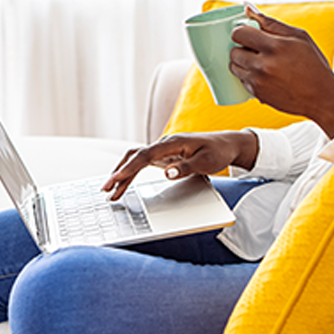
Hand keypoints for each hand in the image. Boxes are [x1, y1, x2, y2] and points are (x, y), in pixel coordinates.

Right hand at [101, 130, 257, 200]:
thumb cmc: (217, 151)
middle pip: (135, 155)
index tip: (116, 179)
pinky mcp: (165, 155)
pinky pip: (143, 163)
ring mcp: (163, 149)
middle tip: (106, 189)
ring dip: (123, 172)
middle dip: (119, 171)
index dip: (129, 168)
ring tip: (110, 190)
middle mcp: (165, 144)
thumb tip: (166, 173)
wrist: (227, 143)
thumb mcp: (205, 162)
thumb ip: (185, 167)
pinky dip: (131, 172)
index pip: (145, 155)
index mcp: (173, 143)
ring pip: (136, 159)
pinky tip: (123, 182)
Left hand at [229, 6, 333, 137]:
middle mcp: (264, 65)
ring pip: (234, 67)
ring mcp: (259, 82)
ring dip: (243, 62)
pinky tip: (265, 75)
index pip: (239, 33)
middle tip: (256, 49)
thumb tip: (248, 8)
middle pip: (234, 51)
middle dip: (242, 48)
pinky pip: (242, 81)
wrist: (321, 96)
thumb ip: (271, 22)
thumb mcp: (298, 36)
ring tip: (260, 62)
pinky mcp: (258, 94)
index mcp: (275, 46)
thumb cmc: (313, 64)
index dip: (242, 31)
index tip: (248, 33)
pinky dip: (249, 76)